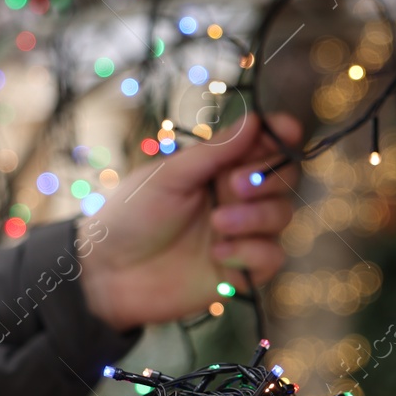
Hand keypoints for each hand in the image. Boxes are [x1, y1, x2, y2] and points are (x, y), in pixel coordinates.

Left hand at [79, 112, 302, 329]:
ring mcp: (240, 235)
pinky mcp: (240, 271)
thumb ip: (215, 152)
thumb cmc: (130, 216)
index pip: (264, 147)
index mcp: (218, 170)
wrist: (108, 274)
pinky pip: (272, 258)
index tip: (288, 130)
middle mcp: (235, 199)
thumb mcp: (168, 177)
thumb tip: (255, 120)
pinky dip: (251, 252)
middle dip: (266, 180)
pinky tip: (218, 255)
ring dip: (255, 218)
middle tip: (231, 187)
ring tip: (217, 224)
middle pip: (284, 180)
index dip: (281, 136)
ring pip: (281, 217)